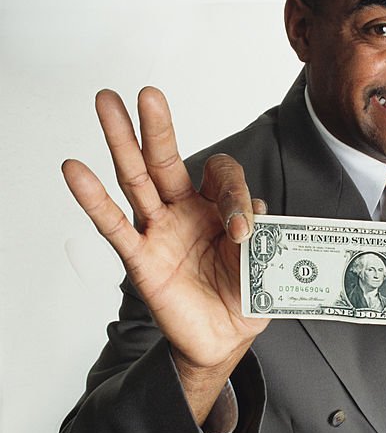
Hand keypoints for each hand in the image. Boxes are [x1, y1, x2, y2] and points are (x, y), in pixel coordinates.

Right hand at [62, 87, 269, 407]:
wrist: (223, 339)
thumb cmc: (242, 297)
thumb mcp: (262, 264)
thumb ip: (261, 236)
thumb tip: (253, 211)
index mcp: (216, 208)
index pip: (221, 176)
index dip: (232, 194)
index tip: (242, 230)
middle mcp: (184, 212)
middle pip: (165, 160)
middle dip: (157, 127)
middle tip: (148, 93)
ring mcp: (159, 231)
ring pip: (136, 180)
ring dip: (121, 142)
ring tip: (107, 102)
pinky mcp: (141, 259)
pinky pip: (114, 226)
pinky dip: (94, 198)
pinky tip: (76, 170)